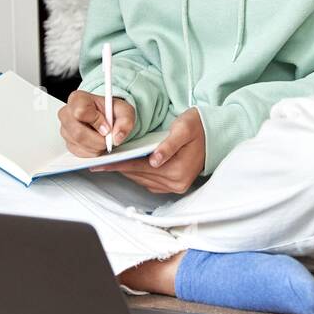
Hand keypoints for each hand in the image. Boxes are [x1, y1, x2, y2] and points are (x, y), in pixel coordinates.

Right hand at [59, 89, 136, 157]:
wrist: (108, 118)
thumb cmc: (111, 111)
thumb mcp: (124, 110)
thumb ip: (125, 120)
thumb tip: (117, 136)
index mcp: (78, 99)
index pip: (81, 111)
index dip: (96, 121)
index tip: (107, 126)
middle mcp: (67, 113)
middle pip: (78, 132)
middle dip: (98, 139)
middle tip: (108, 137)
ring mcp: (65, 129)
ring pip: (79, 144)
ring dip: (96, 146)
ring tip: (103, 138)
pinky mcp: (68, 143)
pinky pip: (80, 153)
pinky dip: (92, 151)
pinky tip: (97, 143)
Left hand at [89, 108, 204, 193]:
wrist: (215, 135)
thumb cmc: (198, 127)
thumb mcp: (183, 130)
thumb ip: (168, 146)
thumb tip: (155, 161)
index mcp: (177, 170)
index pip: (140, 168)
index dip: (118, 165)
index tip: (100, 164)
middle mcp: (176, 183)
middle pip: (138, 176)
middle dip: (119, 168)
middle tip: (98, 163)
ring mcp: (175, 186)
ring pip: (141, 180)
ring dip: (126, 172)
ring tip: (108, 164)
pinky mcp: (173, 185)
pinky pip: (149, 182)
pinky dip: (137, 174)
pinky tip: (127, 166)